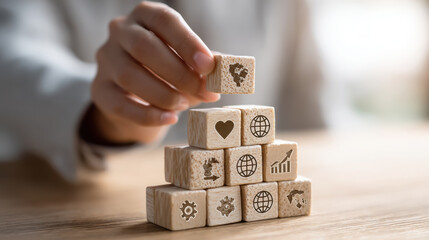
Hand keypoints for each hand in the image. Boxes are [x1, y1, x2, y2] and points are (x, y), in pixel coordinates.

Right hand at [86, 1, 218, 143]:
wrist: (137, 95)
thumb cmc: (168, 69)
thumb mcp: (186, 61)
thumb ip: (201, 65)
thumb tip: (222, 73)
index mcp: (145, 15)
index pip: (164, 21)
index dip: (187, 42)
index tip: (208, 65)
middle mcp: (121, 31)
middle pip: (144, 47)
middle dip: (178, 72)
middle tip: (202, 91)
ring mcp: (106, 60)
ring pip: (129, 75)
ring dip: (163, 94)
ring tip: (184, 104)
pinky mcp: (99, 89)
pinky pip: (120, 104)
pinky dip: (147, 115)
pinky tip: (169, 119)